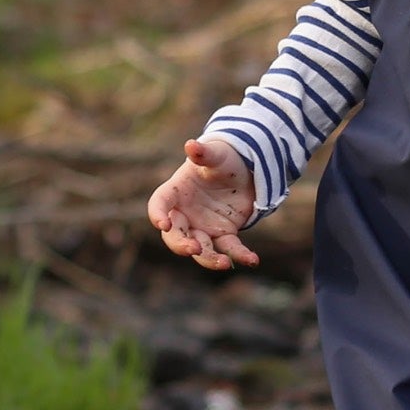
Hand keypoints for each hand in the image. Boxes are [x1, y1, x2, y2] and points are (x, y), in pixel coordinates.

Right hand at [146, 137, 259, 271]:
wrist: (244, 167)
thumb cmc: (222, 159)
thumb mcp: (215, 154)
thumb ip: (203, 153)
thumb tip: (191, 145)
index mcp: (176, 192)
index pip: (159, 204)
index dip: (157, 214)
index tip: (162, 223)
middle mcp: (185, 214)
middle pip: (175, 235)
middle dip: (181, 244)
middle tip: (193, 248)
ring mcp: (204, 227)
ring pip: (201, 250)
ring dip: (209, 259)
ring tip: (224, 263)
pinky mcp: (224, 233)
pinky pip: (229, 248)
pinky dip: (240, 256)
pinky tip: (252, 259)